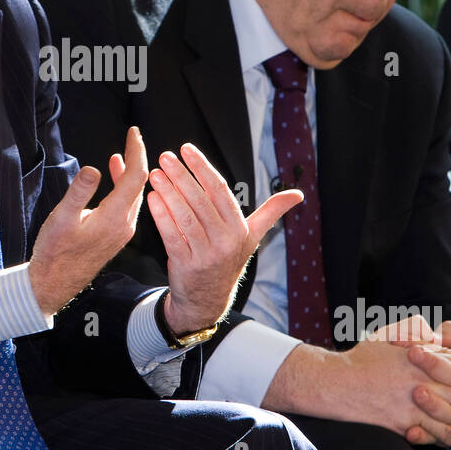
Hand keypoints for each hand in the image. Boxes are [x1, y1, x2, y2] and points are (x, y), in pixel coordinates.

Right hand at [29, 126, 149, 316]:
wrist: (54, 284)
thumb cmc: (54, 253)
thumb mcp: (61, 218)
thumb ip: (79, 192)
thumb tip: (93, 168)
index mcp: (114, 217)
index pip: (136, 176)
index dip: (136, 151)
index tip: (134, 132)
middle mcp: (124, 225)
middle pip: (140, 184)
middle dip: (137, 159)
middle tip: (132, 138)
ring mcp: (121, 233)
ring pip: (134, 196)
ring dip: (130, 174)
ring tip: (120, 156)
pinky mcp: (115, 237)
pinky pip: (127, 207)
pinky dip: (123, 189)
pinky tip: (113, 183)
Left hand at [148, 143, 302, 333]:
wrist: (208, 300)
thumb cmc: (228, 260)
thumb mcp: (252, 237)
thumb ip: (271, 212)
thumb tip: (298, 195)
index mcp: (240, 229)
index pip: (220, 190)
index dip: (202, 168)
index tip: (186, 149)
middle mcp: (225, 241)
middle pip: (201, 201)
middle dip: (181, 176)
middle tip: (165, 157)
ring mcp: (206, 255)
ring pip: (185, 217)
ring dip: (168, 193)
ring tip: (156, 175)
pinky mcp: (186, 265)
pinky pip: (172, 236)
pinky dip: (161, 217)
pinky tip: (152, 199)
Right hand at [284, 336, 450, 447]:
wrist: (335, 383)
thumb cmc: (360, 359)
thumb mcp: (385, 336)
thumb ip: (411, 331)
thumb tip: (432, 330)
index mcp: (419, 357)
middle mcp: (420, 380)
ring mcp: (411, 403)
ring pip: (450, 416)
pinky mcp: (402, 422)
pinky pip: (432, 433)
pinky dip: (447, 438)